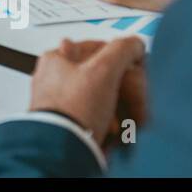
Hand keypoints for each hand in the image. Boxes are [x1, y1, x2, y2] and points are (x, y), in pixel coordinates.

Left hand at [29, 37, 145, 137]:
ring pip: (105, 98)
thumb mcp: (103, 70)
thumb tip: (134, 43)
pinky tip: (115, 130)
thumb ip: (122, 50)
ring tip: (127, 118)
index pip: (99, 49)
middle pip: (104, 76)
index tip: (136, 68)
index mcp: (57, 59)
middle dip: (125, 89)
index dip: (122, 59)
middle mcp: (56, 78)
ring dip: (122, 108)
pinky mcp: (70, 123)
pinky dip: (112, 123)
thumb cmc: (73, 109)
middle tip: (136, 98)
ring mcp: (62, 102)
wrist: (62, 148)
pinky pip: (99, 118)